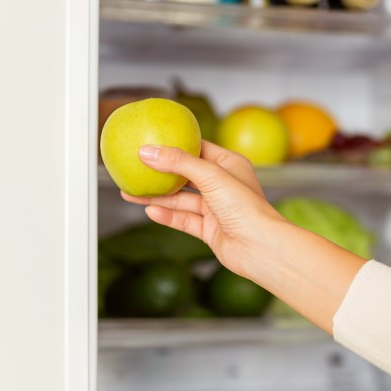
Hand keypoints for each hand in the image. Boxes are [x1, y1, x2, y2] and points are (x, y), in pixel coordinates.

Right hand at [121, 141, 286, 278]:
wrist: (260, 247)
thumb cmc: (245, 207)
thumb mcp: (211, 175)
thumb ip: (178, 162)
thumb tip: (147, 151)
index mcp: (229, 165)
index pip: (198, 149)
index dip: (174, 145)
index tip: (150, 143)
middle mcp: (223, 185)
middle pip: (185, 175)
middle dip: (160, 173)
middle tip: (134, 168)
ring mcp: (216, 209)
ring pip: (181, 200)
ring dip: (157, 197)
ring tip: (130, 193)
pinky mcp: (210, 230)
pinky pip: (184, 220)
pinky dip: (167, 216)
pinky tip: (150, 211)